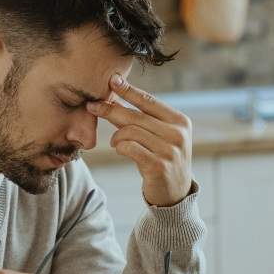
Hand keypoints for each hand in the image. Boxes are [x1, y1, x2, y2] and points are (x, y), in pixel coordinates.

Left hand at [88, 74, 192, 206]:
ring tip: (115, 141)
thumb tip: (116, 95)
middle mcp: (178, 134)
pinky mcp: (159, 166)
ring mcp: (170, 150)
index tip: (112, 80)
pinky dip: (120, 147)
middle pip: (136, 116)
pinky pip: (130, 148)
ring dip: (116, 136)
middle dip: (111, 109)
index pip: (149, 101)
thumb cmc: (163, 158)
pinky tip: (119, 149)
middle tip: (92, 106)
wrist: (175, 193)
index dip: (129, 90)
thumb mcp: (161, 136)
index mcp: (180, 121)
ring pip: (130, 132)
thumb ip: (145, 119)